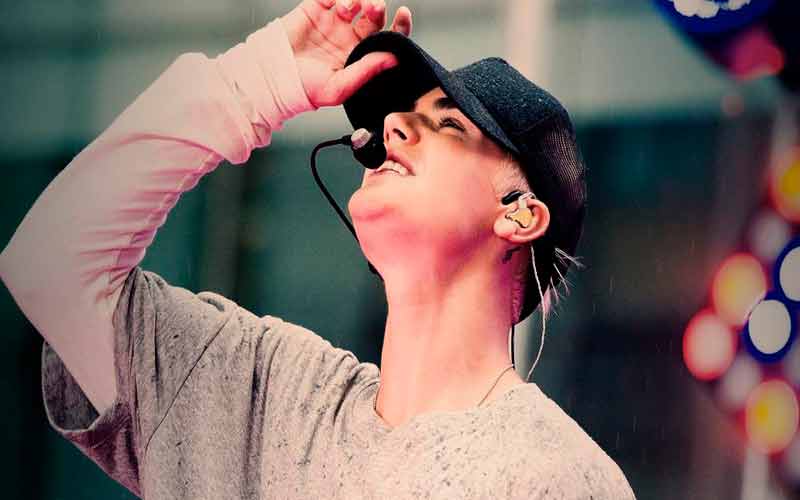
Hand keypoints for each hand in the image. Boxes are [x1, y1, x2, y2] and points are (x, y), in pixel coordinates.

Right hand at [281, 0, 411, 107]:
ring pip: (355, 2)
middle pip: (373, 16)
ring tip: (347, 8)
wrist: (272, 80)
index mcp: (359, 56)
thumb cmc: (305, 90)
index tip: (403, 15)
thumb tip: (395, 58)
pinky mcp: (314, 10)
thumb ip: (367, 71)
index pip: (386, 38)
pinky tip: (334, 3)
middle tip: (373, 8)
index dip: (398, 27)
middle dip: (376, 8)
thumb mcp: (340, 87)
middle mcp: (348, 38)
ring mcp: (332, 23)